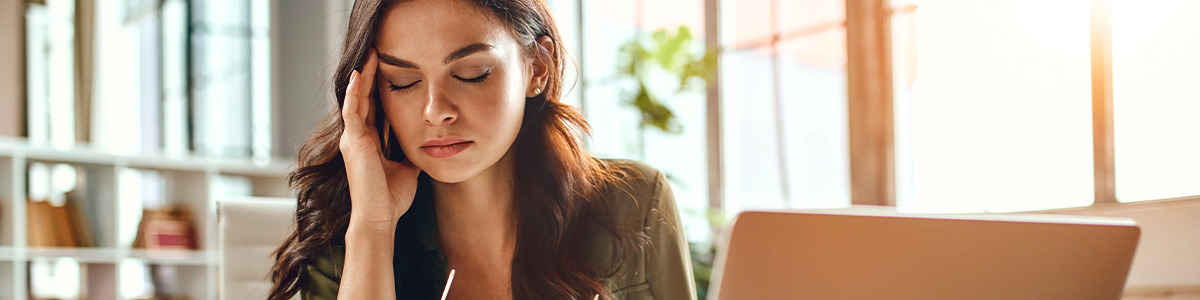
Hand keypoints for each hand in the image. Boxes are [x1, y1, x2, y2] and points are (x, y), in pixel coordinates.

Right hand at [339, 48, 421, 231]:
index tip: (388, 69)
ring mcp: (353, 139)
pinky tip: (358, 75)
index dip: (378, 89)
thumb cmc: (391, 199)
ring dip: (362, 76)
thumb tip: (425, 145)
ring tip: (369, 55)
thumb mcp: (406, 169)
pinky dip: (354, 92)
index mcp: (369, 143)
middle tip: (376, 51)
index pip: (373, 108)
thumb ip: (410, 154)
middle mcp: (357, 138)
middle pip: (362, 98)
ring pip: (355, 99)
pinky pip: (352, 110)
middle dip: (369, 75)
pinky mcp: (353, 142)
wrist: (380, 217)